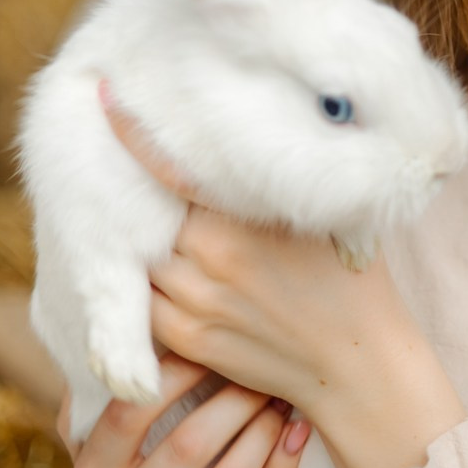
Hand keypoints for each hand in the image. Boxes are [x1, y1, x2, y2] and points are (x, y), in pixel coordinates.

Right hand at [58, 354, 309, 467]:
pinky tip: (293, 437)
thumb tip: (133, 328)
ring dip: (264, 431)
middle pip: (191, 445)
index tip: (207, 343)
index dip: (174, 374)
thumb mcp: (98, 457)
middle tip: (261, 370)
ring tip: (282, 398)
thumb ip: (105, 399)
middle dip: (235, 399)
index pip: (130, 415)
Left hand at [98, 82, 466, 467]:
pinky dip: (145, 279)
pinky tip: (159, 263)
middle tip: (129, 162)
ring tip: (137, 215)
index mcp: (238, 222)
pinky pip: (142, 299)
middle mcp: (208, 259)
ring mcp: (192, 301)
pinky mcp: (186, 338)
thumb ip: (276, 187)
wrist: (358, 365)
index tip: (109, 102)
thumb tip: (254, 138)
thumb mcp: (329, 216)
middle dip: (143, 194)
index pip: (172, 170)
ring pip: (138, 255)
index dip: (137, 136)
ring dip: (140, 237)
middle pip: (148, 213)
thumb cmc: (351, 281)